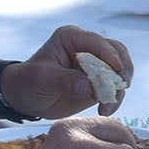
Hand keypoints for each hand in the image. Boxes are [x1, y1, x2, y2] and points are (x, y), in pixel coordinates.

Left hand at [3, 26, 133, 117]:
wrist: (25, 98)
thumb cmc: (28, 82)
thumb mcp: (42, 79)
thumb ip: (64, 80)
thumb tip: (87, 87)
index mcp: (71, 38)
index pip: (96, 42)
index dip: (109, 54)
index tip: (117, 70)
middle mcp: (86, 48)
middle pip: (116, 51)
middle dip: (122, 68)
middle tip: (123, 86)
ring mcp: (94, 65)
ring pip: (119, 70)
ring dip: (119, 88)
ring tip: (108, 106)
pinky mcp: (98, 83)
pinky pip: (114, 88)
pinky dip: (114, 99)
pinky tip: (105, 110)